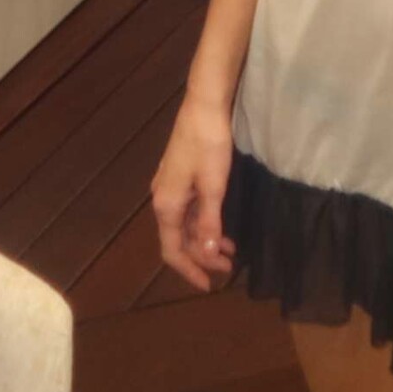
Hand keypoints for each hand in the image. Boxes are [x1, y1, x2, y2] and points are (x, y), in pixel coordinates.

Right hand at [150, 91, 238, 291]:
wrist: (204, 105)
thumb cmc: (209, 145)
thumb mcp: (213, 186)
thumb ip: (208, 222)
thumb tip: (205, 254)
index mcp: (166, 205)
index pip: (172, 250)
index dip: (189, 270)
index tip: (208, 286)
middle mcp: (162, 199)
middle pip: (178, 239)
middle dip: (201, 256)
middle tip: (228, 268)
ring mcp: (169, 187)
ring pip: (184, 225)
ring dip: (204, 240)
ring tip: (230, 251)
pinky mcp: (180, 176)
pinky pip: (189, 210)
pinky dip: (204, 223)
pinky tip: (221, 226)